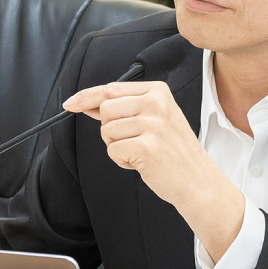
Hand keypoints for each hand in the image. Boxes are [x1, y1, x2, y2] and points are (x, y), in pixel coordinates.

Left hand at [63, 81, 244, 262]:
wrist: (197, 179)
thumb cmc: (174, 151)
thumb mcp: (155, 119)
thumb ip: (124, 108)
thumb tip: (88, 104)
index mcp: (158, 91)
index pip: (111, 88)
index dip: (86, 97)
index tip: (70, 103)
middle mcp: (156, 103)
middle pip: (105, 110)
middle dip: (111, 130)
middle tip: (135, 140)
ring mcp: (152, 124)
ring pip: (106, 131)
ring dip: (117, 147)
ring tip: (141, 152)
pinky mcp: (146, 146)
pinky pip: (113, 151)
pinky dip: (122, 161)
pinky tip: (142, 163)